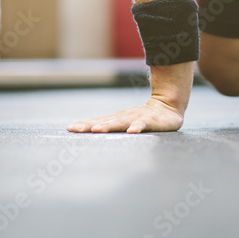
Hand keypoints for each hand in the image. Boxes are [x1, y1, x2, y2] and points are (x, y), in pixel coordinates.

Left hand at [67, 97, 183, 133]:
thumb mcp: (126, 122)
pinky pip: (144, 124)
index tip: (70, 128)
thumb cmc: (143, 118)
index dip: (84, 125)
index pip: (98, 121)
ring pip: (121, 122)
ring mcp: (137, 118)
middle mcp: (124, 117)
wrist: (168, 106)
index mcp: (117, 118)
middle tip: (76, 129)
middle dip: (90, 126)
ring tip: (97, 130)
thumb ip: (112, 126)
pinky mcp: (151, 121)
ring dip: (109, 126)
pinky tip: (132, 132)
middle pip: (105, 121)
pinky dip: (138, 128)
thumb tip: (91, 131)